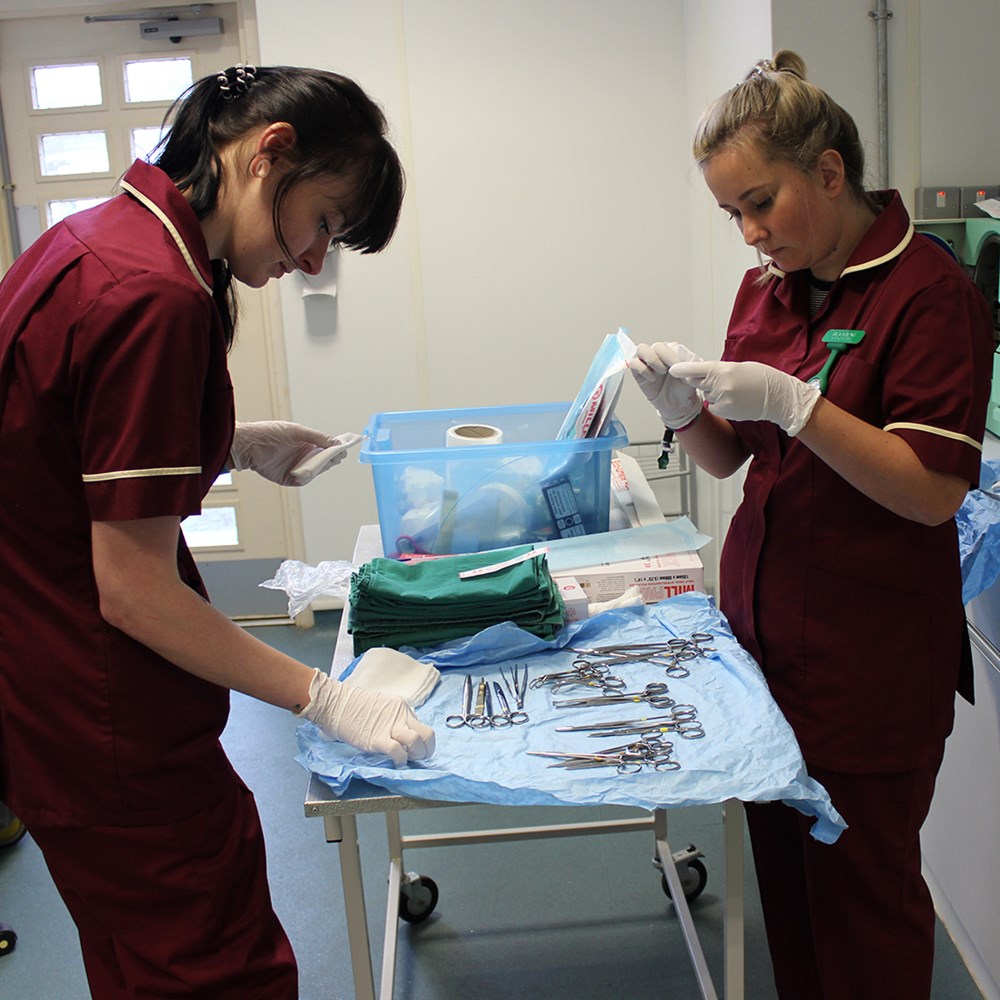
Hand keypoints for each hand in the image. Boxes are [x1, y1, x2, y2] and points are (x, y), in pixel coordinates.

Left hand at [229, 421, 360, 485]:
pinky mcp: (287, 478)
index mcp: (306, 442)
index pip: (326, 447)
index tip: (344, 449)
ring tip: (321, 464)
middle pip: (323, 461)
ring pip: (314, 471)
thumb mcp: (297, 431)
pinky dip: (305, 477)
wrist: (248, 445)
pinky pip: (301, 480)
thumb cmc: (269, 433)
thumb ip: (317, 437)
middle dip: (330, 459)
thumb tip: (336, 443)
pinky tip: (305, 472)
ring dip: (319, 469)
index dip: (335, 448)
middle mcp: (303, 455)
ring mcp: (296, 467)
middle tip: (335, 457)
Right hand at [296, 669, 435, 764]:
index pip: (423, 726)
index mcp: (402, 707)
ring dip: (415, 756)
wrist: (336, 703)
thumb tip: (400, 735)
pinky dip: (400, 760)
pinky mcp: (378, 739)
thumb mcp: (381, 706)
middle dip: (426, 751)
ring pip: (416, 743)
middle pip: (428, 735)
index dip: (423, 742)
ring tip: (405, 759)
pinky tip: (395, 762)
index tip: (414, 750)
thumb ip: (394, 718)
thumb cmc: (354, 706)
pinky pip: (398, 752)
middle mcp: (401, 715)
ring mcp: (390, 726)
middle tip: (414, 757)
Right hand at [629, 342, 703, 429]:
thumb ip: (690, 366)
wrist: (677, 404)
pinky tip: (652, 379)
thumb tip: (682, 363)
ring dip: (652, 360)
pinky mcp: (639, 372)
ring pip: (642, 349)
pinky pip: (634, 363)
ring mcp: (648, 362)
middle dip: (664, 358)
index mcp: (673, 351)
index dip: (674, 356)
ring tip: (661, 371)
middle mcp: (659, 354)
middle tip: (671, 370)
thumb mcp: (693, 375)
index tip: (679, 366)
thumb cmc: (685, 388)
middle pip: (656, 345)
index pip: (670, 346)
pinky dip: (642, 369)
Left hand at [668, 360, 820, 436]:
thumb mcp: (738, 367)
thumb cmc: (760, 378)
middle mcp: (721, 385)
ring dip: (714, 392)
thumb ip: (719, 371)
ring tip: (735, 391)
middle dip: (702, 381)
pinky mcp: (725, 411)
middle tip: (718, 380)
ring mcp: (723, 399)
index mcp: (725, 369)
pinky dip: (720, 403)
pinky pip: (714, 406)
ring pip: (707, 395)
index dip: (683, 370)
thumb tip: (702, 374)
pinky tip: (735, 401)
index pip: (698, 369)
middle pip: (699, 382)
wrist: (777, 396)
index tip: (672, 370)